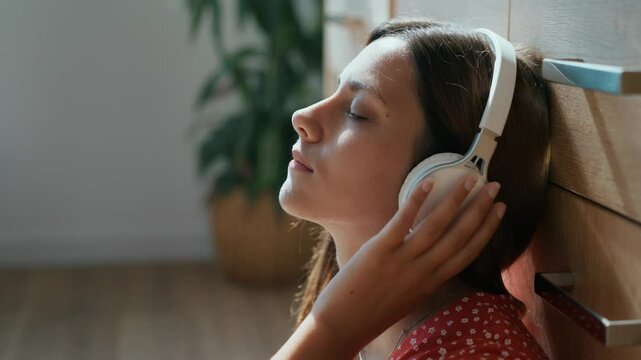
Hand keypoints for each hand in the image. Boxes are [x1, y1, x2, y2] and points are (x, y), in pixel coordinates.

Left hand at [272, 175, 505, 359]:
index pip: (468, 252)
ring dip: (456, 200)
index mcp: (433, 283)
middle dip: (480, 209)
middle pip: (460, 236)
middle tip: (494, 186)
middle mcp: (424, 272)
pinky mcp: (380, 251)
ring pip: (437, 226)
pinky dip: (417, 202)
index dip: (487, 230)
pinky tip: (428, 184)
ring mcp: (403, 261)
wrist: (343, 324)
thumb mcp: (408, 297)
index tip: (499, 210)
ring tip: (470, 179)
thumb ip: (421, 276)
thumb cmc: (372, 311)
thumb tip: (427, 252)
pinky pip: (403, 223)